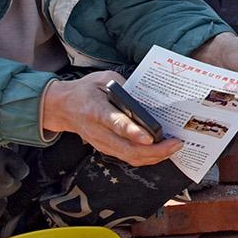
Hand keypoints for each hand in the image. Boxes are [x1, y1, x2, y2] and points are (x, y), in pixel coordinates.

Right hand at [41, 71, 182, 166]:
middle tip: (175, 144)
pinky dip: (145, 158)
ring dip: (153, 157)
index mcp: (97, 111)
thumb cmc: (86, 90)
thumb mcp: (103, 79)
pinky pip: (127, 157)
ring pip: (128, 157)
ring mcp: (101, 143)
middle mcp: (99, 131)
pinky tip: (160, 152)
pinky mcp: (105, 148)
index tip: (149, 138)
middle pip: (127, 148)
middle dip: (154, 151)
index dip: (133, 132)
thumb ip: (124, 86)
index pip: (116, 124)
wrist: (62, 107)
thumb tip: (146, 96)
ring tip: (173, 148)